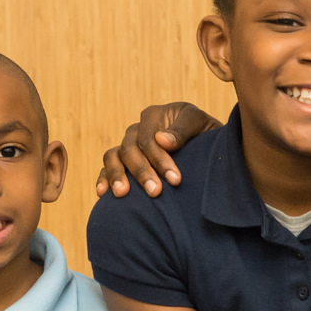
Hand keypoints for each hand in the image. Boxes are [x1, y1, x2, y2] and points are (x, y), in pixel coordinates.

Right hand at [94, 103, 218, 198]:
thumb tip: (161, 140)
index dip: (160, 159)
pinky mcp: (122, 161)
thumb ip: (184, 130)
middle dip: (142, 172)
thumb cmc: (206, 137)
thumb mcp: (202, 127)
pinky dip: (103, 179)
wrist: (206, 151)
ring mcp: (128, 145)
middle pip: (130, 149)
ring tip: (122, 194)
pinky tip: (103, 194)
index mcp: (155, 115)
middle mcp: (137, 128)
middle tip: (155, 193)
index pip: (150, 138)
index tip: (175, 180)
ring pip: (113, 156)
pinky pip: (107, 168)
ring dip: (117, 175)